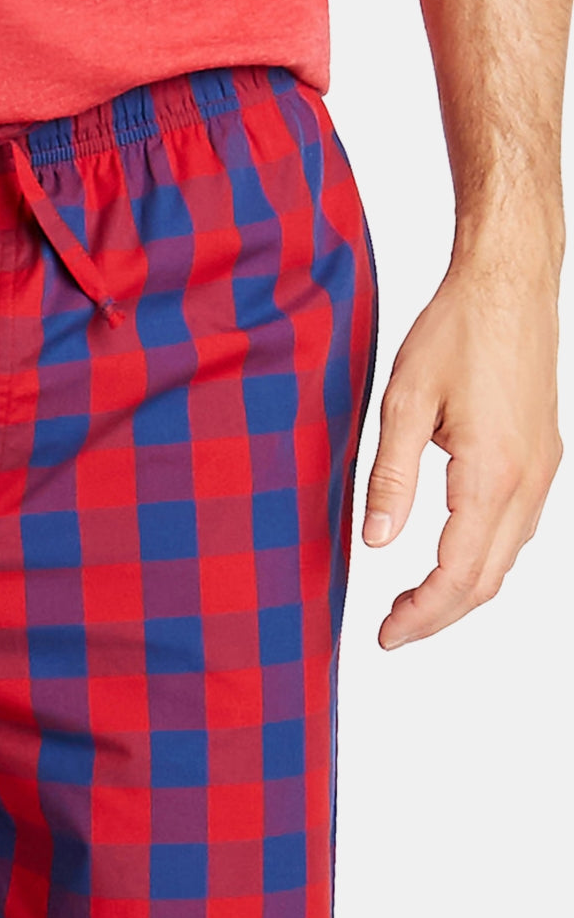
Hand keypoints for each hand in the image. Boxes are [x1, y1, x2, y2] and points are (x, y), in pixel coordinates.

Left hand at [361, 251, 563, 649]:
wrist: (509, 282)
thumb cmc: (457, 330)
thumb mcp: (403, 403)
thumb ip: (390, 480)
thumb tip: (375, 542)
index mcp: (492, 474)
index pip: (458, 574)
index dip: (421, 615)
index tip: (385, 635)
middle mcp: (528, 480)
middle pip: (487, 580)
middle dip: (439, 615)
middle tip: (391, 632)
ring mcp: (542, 470)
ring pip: (506, 559)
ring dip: (461, 591)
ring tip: (410, 603)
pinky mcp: (542, 457)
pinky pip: (516, 530)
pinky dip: (482, 560)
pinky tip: (448, 559)